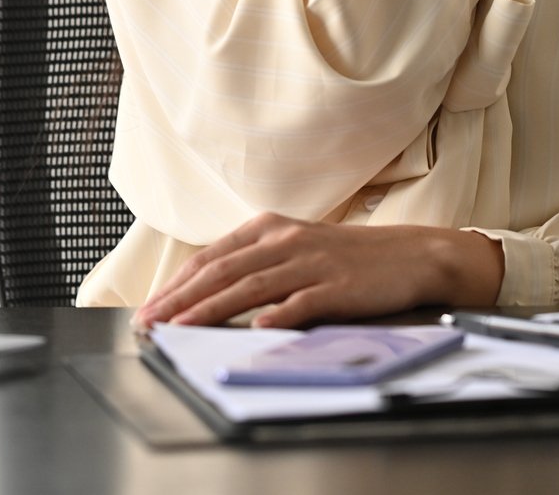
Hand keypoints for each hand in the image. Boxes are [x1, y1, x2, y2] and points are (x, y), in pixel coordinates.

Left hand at [133, 214, 503, 329]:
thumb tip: (209, 294)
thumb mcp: (294, 249)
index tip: (149, 308)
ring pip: (250, 286)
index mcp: (267, 230)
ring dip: (211, 309)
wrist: (409, 255)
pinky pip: (300, 301)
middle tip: (150, 323)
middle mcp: (283, 241)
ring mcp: (309, 262)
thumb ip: (255, 265)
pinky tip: (255, 328)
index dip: (176, 284)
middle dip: (180, 299)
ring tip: (182, 329)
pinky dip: (276, 314)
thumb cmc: (346, 258)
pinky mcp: (336, 285)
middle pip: (221, 271)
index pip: (210, 258)